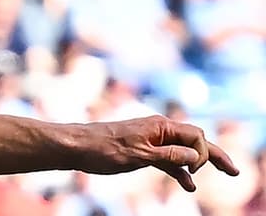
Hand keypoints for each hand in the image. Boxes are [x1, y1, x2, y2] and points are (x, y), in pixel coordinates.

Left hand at [78, 115, 238, 190]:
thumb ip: (168, 156)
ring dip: (201, 164)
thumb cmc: (104, 148)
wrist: (76, 146)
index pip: (195, 135)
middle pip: (194, 141)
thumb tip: (196, 155)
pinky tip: (189, 185)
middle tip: (234, 172)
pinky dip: (180, 171)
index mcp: (159, 125)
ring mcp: (151, 140)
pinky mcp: (142, 150)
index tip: (193, 170)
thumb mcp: (138, 155)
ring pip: (183, 151)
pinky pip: (168, 160)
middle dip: (215, 155)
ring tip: (224, 176)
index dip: (202, 152)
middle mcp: (158, 130)